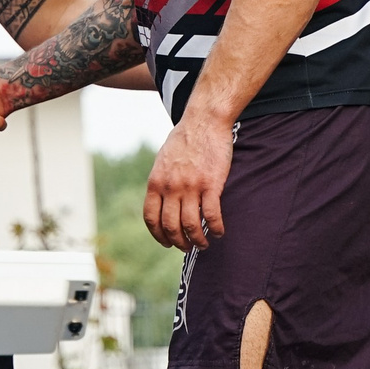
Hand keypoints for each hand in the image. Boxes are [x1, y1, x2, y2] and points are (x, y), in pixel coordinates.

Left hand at [144, 111, 232, 250]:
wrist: (204, 120)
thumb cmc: (185, 139)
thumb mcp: (163, 160)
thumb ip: (161, 181)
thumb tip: (161, 201)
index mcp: (156, 182)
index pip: (151, 218)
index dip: (158, 235)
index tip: (166, 242)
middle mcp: (171, 187)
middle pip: (171, 227)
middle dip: (179, 243)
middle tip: (187, 247)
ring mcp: (191, 186)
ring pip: (191, 226)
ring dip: (198, 241)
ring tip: (204, 244)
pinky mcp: (211, 184)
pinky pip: (212, 215)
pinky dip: (215, 228)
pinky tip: (218, 231)